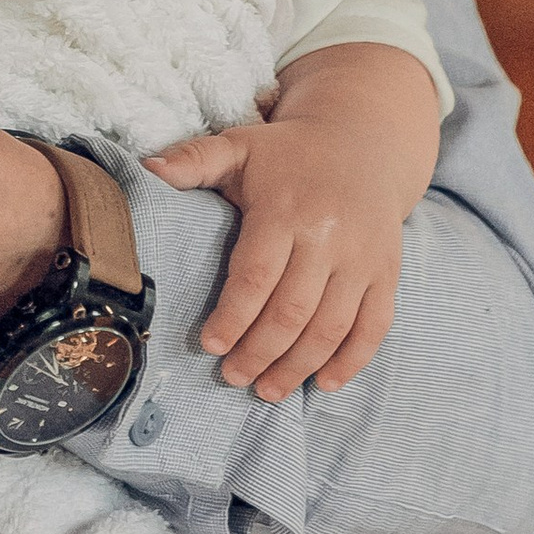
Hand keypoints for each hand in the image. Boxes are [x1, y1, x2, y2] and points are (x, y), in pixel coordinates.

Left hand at [143, 117, 404, 399]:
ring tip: (268, 390)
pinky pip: (375, 325)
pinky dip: (352, 360)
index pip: (257, 275)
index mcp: (286, 209)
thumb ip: (193, 159)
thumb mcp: (238, 145)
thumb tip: (147, 171)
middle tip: (232, 377)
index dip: (234, 316)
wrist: (363, 143)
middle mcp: (329, 236)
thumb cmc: (286, 153)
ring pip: (333, 325)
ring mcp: (364, 258)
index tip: (210, 346)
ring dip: (300, 366)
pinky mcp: (386, 273)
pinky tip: (324, 383)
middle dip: (260, 351)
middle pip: (294, 309)